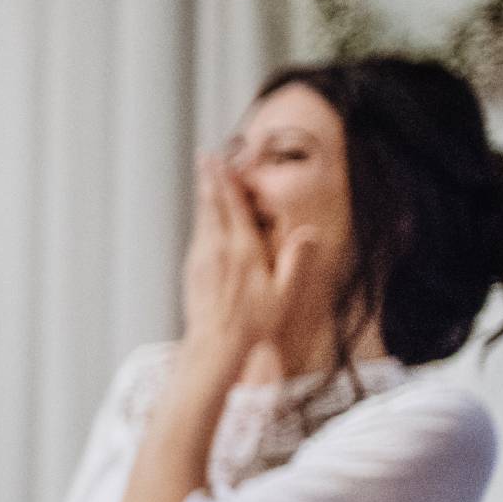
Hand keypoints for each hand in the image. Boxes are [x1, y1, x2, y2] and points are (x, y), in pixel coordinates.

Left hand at [179, 155, 319, 361]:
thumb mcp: (283, 295)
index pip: (234, 207)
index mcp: (243, 251)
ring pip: (202, 218)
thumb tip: (309, 233)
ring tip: (203, 173)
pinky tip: (203, 212)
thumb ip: (295, 262)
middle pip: (212, 205)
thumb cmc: (253, 323)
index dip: (228, 182)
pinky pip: (198, 235)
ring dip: (203, 194)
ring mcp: (202, 258)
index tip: (222, 161)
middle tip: (205, 155)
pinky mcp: (192, 269)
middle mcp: (219, 249)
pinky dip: (201, 217)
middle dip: (209, 178)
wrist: (214, 346)